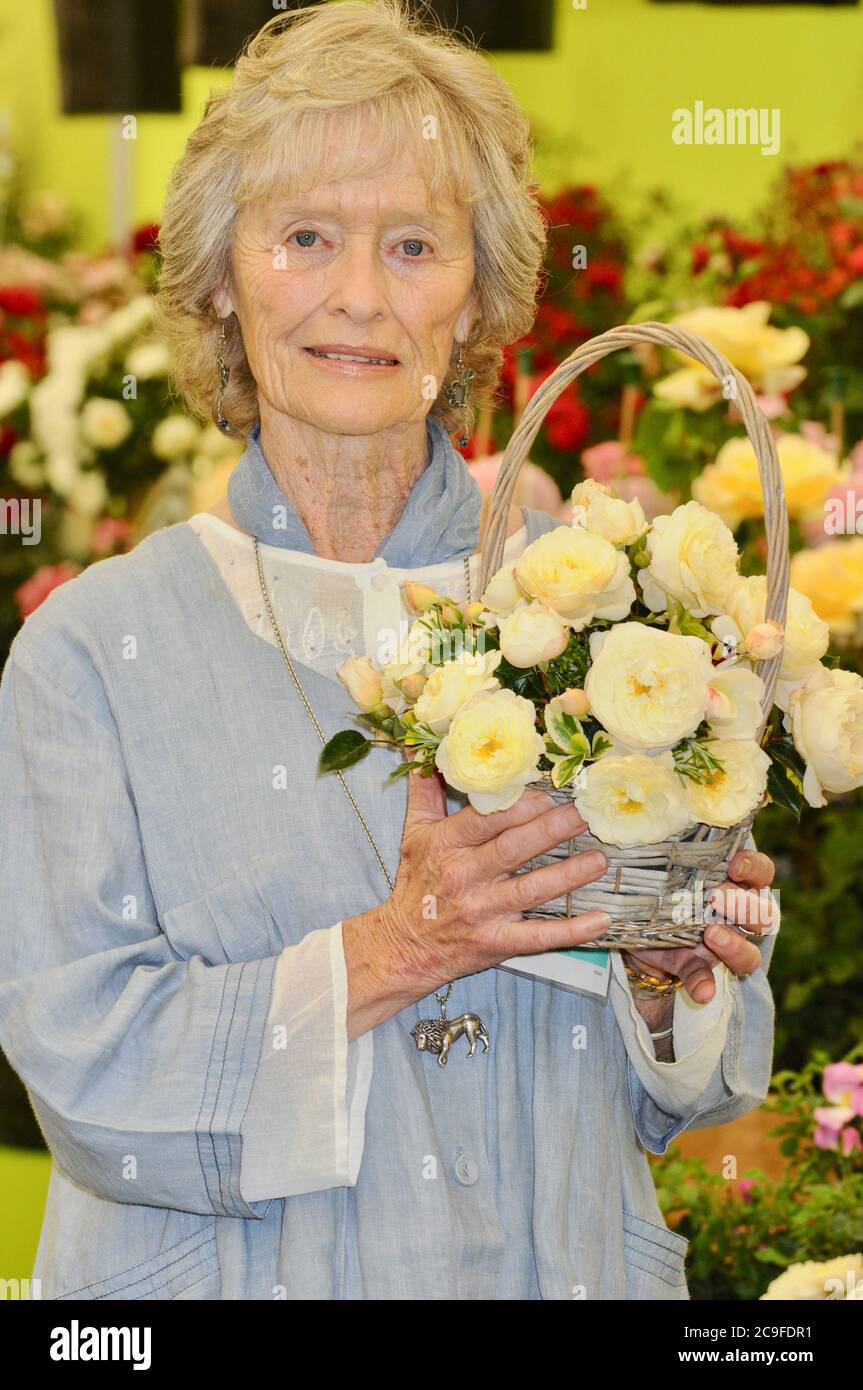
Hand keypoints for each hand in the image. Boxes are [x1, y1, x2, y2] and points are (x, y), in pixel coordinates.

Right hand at [380, 753, 612, 991]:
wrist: (404, 945)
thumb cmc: (417, 882)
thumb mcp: (415, 832)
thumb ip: (425, 788)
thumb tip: (418, 743)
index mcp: (447, 845)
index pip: (486, 820)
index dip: (520, 806)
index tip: (550, 793)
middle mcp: (465, 876)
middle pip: (514, 849)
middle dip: (553, 830)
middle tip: (585, 814)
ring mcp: (482, 912)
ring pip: (531, 890)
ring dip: (569, 875)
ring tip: (600, 860)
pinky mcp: (496, 942)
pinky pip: (537, 937)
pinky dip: (571, 931)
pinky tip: (600, 920)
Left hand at [622, 849, 779, 1004]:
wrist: (629, 919)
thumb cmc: (657, 880)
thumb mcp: (661, 859)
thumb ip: (669, 842)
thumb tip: (662, 815)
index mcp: (735, 882)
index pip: (762, 872)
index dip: (755, 868)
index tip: (734, 864)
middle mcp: (737, 915)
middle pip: (764, 914)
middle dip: (745, 905)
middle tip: (717, 896)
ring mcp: (724, 945)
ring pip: (750, 952)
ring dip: (735, 945)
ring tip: (710, 934)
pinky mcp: (700, 969)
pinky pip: (708, 980)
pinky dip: (704, 985)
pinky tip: (700, 991)